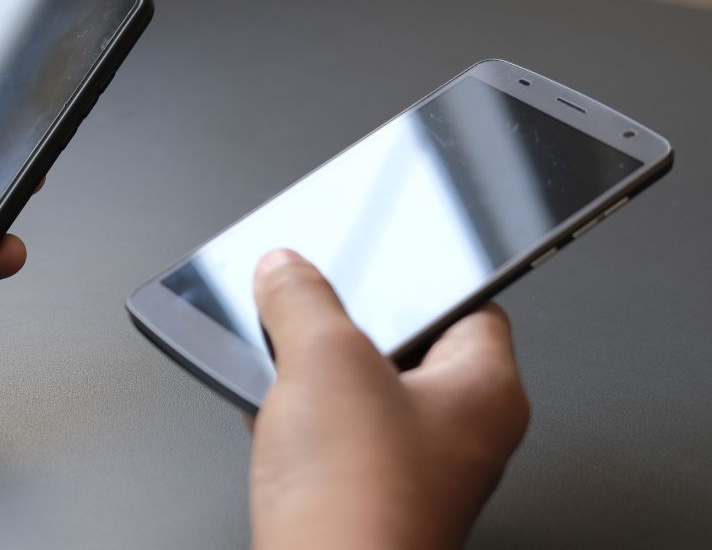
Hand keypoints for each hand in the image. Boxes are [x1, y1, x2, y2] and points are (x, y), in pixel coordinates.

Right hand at [249, 250, 529, 549]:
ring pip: (363, 391)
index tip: (384, 251)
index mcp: (486, 391)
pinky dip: (300, 416)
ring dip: (317, 370)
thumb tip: (285, 267)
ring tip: (283, 350)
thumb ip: (303, 297)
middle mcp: (459, 433)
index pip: (472, 302)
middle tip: (316, 299)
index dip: (424, 270)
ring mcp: (412, 469)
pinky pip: (333, 436)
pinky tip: (268, 406)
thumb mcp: (324, 360)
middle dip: (351, 322)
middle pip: (406, 344)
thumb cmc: (361, 502)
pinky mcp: (363, 496)